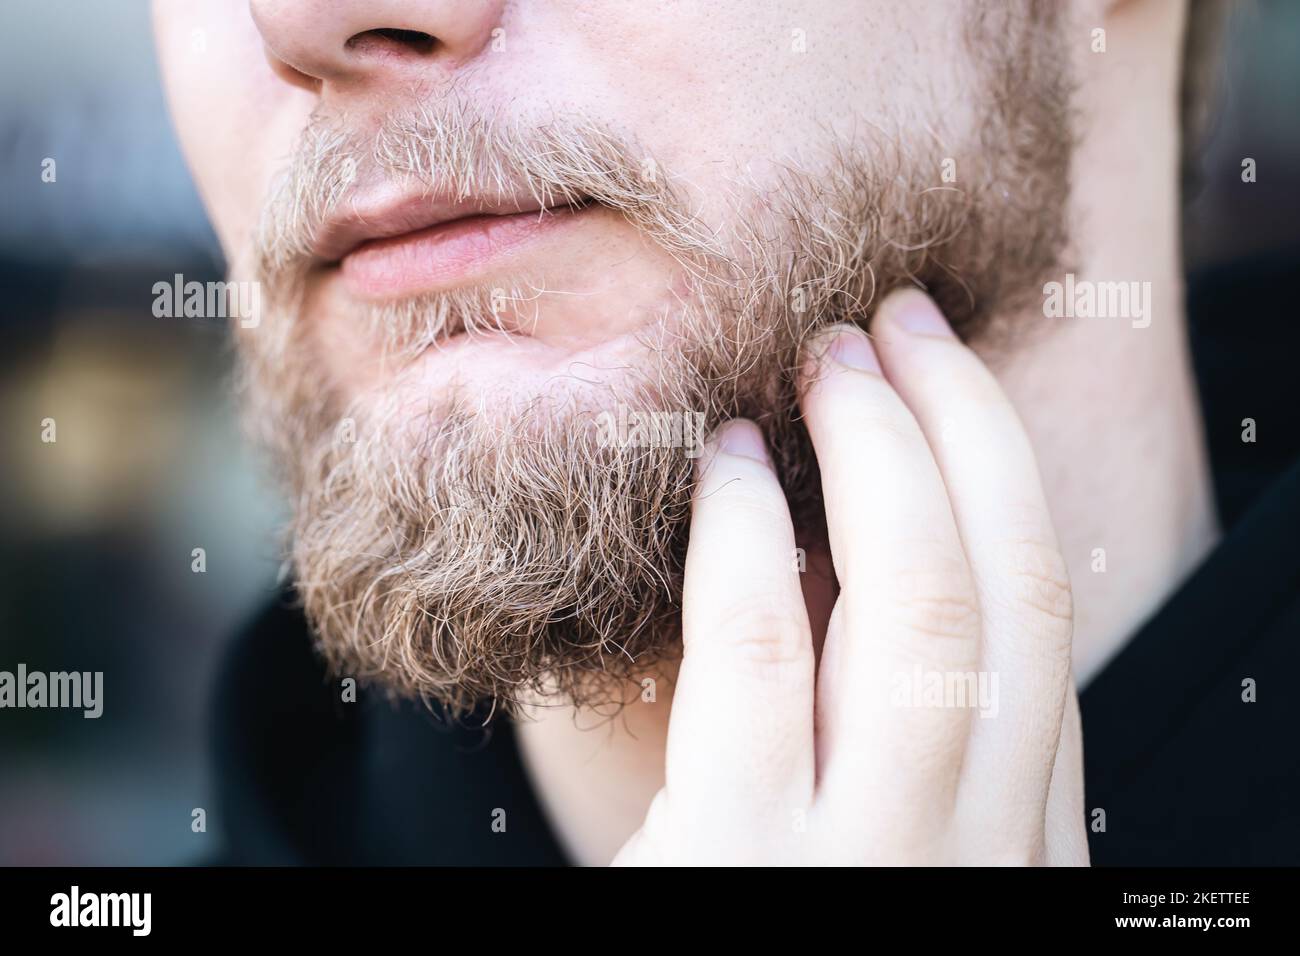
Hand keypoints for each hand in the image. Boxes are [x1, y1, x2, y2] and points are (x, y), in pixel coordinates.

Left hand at [614, 289, 1087, 865]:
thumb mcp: (868, 837)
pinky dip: (749, 540)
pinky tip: (726, 461)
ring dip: (882, 457)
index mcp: (1013, 840)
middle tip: (895, 326)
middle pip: (1011, 595)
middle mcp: (978, 850)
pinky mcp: (746, 870)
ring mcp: (877, 867)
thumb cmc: (771, 905)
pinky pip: (764, 663)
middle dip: (963, 434)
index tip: (947, 380)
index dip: (1003, 479)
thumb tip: (839, 542)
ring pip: (928, 614)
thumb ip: (888, 727)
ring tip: (828, 357)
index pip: (1044, 628)